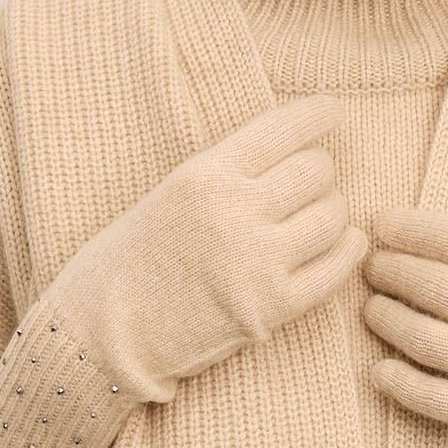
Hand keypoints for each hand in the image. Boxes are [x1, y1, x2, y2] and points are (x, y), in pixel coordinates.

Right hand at [49, 94, 368, 402]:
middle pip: (316, 171)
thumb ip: (226, 173)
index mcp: (203, 175)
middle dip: (318, 173)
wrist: (101, 336)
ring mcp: (255, 262)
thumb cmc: (131, 262)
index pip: (282, 128)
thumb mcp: (171, 194)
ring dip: (331, 213)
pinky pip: (336, 268)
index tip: (331, 111)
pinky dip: (346, 250)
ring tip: (317, 218)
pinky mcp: (272, 309)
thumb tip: (295, 148)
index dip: (318, 114)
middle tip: (309, 183)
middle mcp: (234, 212)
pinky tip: (343, 244)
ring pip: (333, 216)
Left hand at [361, 205, 447, 447]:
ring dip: (383, 318)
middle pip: (420, 282)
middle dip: (386, 270)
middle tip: (371, 266)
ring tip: (374, 310)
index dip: (404, 229)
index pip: (446, 238)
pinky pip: (429, 397)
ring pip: (412, 334)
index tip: (380, 224)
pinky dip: (397, 382)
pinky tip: (380, 372)